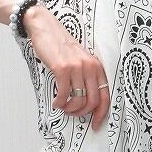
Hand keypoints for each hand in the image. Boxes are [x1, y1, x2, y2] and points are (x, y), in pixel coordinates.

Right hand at [23, 4, 110, 130]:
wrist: (46, 27)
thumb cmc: (61, 46)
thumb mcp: (80, 60)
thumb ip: (86, 76)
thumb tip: (85, 101)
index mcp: (96, 66)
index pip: (106, 95)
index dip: (102, 113)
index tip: (96, 124)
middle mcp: (90, 67)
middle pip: (93, 101)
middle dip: (83, 113)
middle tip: (73, 114)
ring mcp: (77, 67)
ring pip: (79, 100)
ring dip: (70, 109)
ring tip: (63, 107)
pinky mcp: (62, 68)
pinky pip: (64, 94)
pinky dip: (60, 103)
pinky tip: (56, 102)